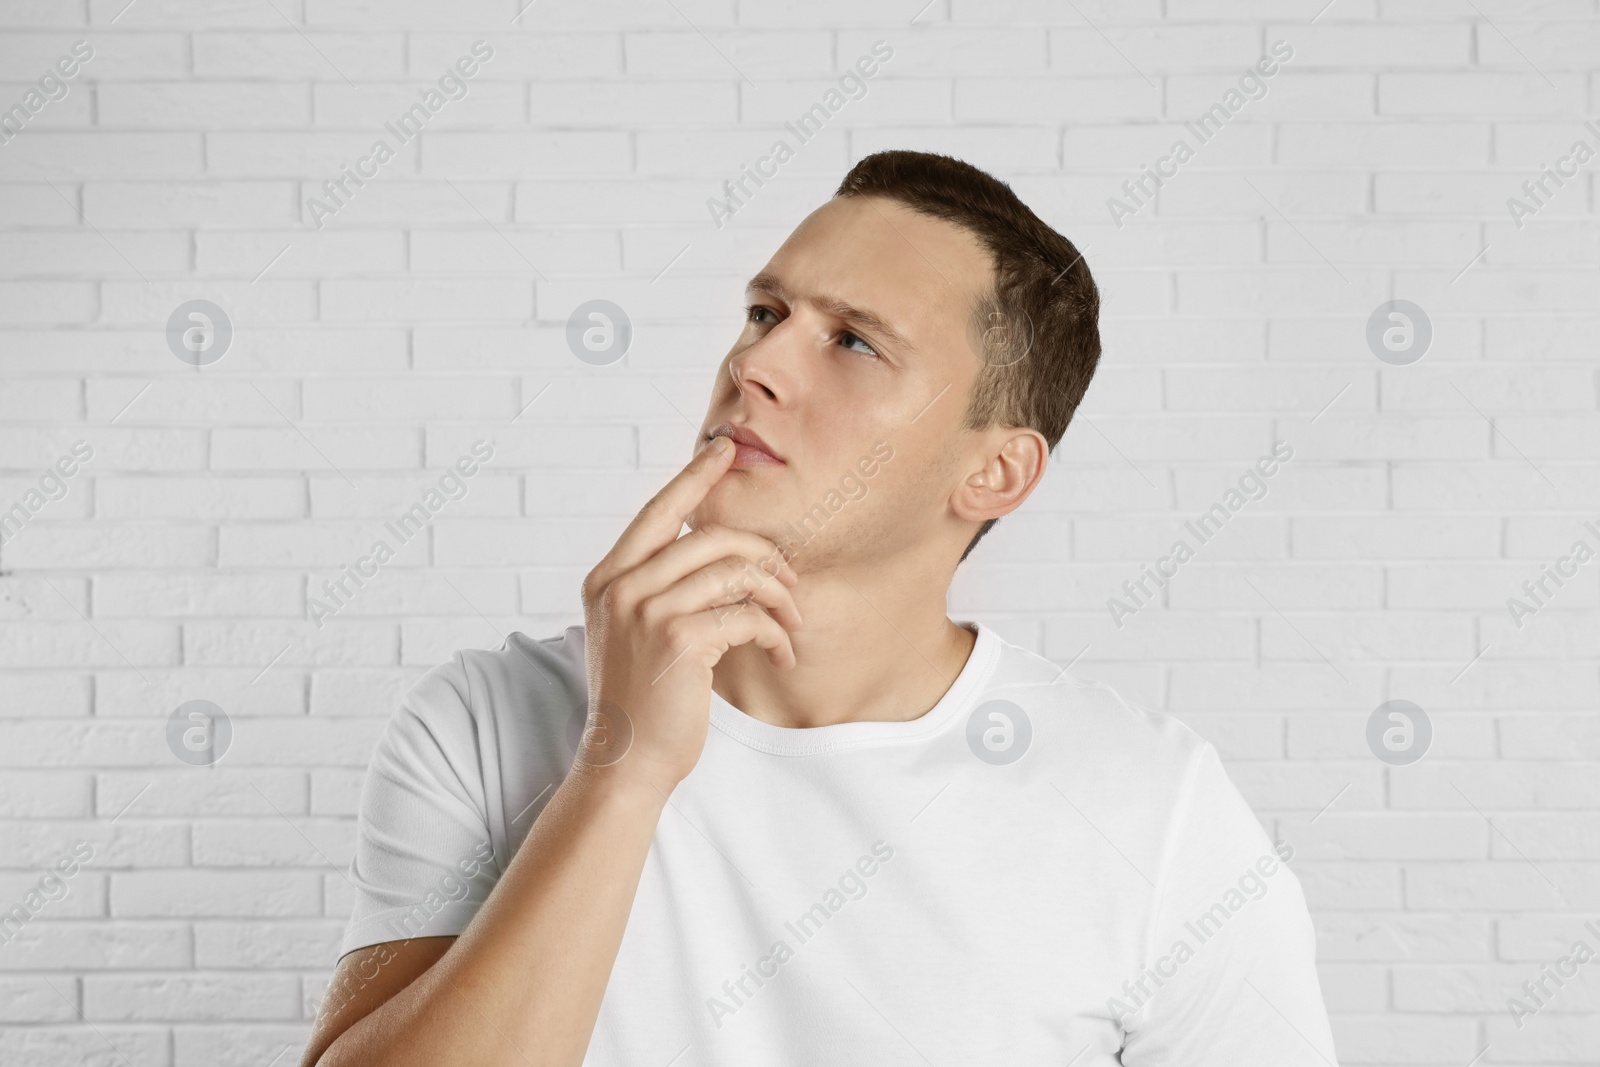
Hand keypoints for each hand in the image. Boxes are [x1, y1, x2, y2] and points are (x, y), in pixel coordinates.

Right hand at [579, 435, 802, 793]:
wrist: (625, 760)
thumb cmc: (640, 698)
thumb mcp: (633, 631)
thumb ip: (657, 587)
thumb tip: (715, 552)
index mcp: (607, 578)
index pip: (658, 511)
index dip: (694, 477)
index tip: (724, 450)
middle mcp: (621, 587)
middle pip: (712, 538)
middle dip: (765, 556)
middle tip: (792, 584)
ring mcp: (647, 611)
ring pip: (737, 573)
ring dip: (779, 598)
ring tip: (791, 626)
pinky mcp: (679, 640)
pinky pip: (747, 615)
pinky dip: (776, 633)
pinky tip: (782, 653)